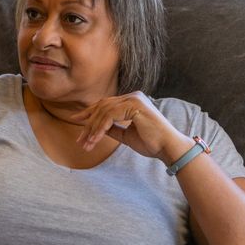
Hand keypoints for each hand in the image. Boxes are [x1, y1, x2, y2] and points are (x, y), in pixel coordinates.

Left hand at [69, 92, 190, 161]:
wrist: (168, 148)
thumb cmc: (152, 143)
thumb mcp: (127, 135)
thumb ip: (114, 129)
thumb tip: (98, 129)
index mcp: (132, 101)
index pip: (106, 104)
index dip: (90, 113)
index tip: (76, 122)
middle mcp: (133, 96)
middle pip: (102, 106)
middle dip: (88, 122)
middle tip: (79, 139)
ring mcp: (134, 99)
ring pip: (104, 111)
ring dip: (92, 129)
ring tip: (86, 144)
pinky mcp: (134, 106)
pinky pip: (110, 116)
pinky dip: (100, 129)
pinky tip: (95, 140)